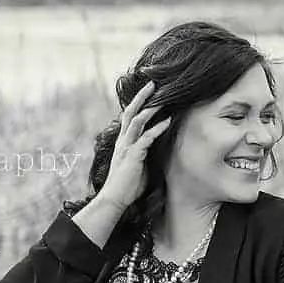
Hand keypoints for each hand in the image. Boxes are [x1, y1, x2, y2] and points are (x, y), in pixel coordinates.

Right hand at [97, 81, 170, 209]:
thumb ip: (146, 151)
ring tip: (163, 99)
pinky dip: (157, 129)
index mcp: (124, 141)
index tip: (150, 91)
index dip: (138, 102)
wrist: (115, 199)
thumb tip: (159, 145)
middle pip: (130, 112)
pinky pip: (145, 138)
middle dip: (142, 96)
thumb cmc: (128, 185)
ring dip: (150, 109)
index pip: (130, 116)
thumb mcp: (139, 163)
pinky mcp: (132, 156)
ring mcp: (126, 147)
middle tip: (153, 83)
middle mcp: (123, 140)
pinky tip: (167, 122)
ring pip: (136, 121)